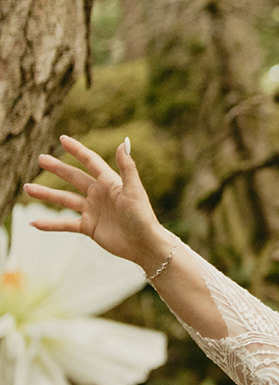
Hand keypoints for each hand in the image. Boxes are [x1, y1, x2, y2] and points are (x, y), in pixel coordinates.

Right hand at [25, 136, 170, 271]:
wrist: (145, 245)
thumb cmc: (143, 217)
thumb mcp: (134, 191)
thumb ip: (127, 168)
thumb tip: (124, 142)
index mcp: (110, 183)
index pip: (91, 162)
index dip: (77, 150)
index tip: (63, 139)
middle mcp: (100, 195)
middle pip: (74, 178)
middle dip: (57, 168)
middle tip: (40, 159)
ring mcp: (93, 211)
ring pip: (65, 199)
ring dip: (47, 194)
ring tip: (27, 188)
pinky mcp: (89, 227)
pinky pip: (65, 223)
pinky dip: (50, 223)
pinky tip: (34, 223)